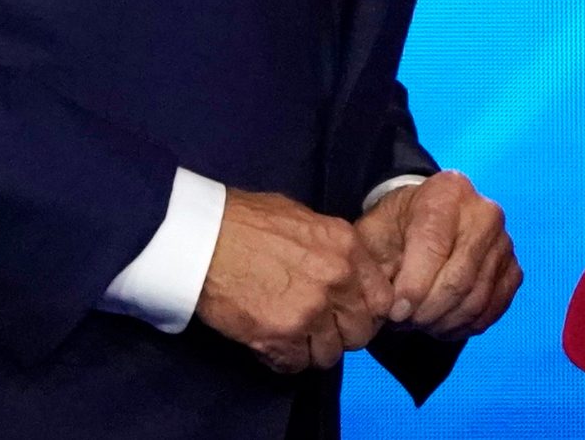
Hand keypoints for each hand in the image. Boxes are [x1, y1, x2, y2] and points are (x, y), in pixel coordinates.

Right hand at [194, 189, 389, 374]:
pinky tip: (272, 343)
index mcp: (347, 247)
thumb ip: (334, 249)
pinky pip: (296, 365)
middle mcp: (337, 280)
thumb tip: (347, 271)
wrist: (202, 237)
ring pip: (330, 354)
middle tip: (320, 329)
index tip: (350, 314)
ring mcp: (310, 310)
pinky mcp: (280, 335)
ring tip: (294, 337)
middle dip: (342, 335)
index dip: (367, 312)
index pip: (383, 299)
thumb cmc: (247, 221)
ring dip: (313, 350)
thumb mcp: (305, 220)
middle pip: (361, 332)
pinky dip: (285, 359)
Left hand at [354, 170, 521, 338]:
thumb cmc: (395, 228)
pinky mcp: (513, 269)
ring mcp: (504, 242)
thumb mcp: (372, 234)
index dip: (413, 287)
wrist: (423, 221)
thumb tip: (387, 306)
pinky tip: (441, 323)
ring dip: (443, 322)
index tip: (394, 312)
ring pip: (476, 299)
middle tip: (403, 322)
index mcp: (448, 192)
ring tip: (418, 322)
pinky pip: (492, 309)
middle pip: (459, 279)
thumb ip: (372, 265)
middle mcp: (484, 213)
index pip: (434, 247)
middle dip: (427, 311)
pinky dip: (464, 325)